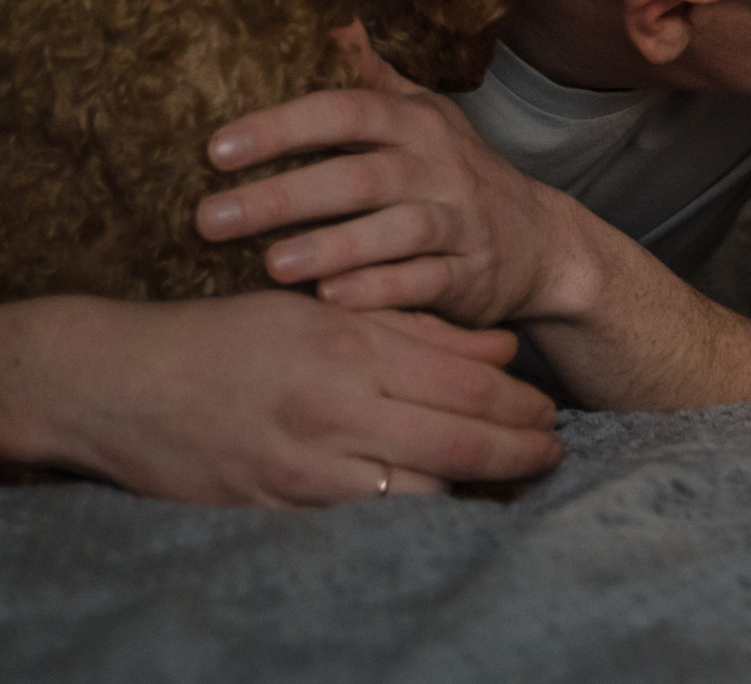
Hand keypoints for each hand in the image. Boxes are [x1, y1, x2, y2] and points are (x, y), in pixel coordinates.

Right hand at [0, 292, 561, 507]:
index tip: (550, 411)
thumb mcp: (322, 309)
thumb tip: (502, 353)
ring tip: (509, 477)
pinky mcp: (277, 511)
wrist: (118, 385)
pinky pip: (367, 520)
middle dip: (521, 453)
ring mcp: (305, 470)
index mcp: (350, 350)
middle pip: (461, 445)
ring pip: (422, 492)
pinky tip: (441, 500)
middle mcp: (334, 413)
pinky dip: (414, 511)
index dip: (523, 405)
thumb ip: (416, 327)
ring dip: (477, 488)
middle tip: (553, 452)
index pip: (469, 386)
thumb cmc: (226, 336)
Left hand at [195, 22, 583, 325]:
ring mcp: (459, 222)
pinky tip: (332, 298)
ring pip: (397, 229)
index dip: (282, 127)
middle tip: (209, 217)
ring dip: (334, 245)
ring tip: (272, 264)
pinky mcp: (470, 276)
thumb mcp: (423, 117)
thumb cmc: (455, 174)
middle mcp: (440, 168)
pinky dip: (381, 289)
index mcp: (417, 124)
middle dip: (284, 195)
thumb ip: (372, 78)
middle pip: (360, 175)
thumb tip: (332, 19)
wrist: (540, 242)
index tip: (216, 149)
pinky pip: (426, 281)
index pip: (347, 111)